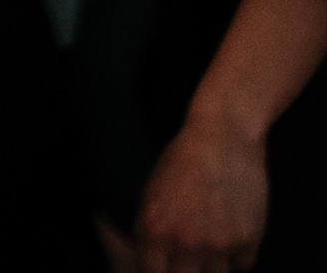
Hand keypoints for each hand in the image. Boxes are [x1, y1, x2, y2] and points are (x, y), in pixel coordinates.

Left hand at [139, 114, 270, 272]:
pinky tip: (232, 230)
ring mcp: (220, 244)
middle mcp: (186, 242)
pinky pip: (243, 264)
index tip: (164, 266)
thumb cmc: (182, 160)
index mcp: (155, 230)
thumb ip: (149, 229)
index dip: (158, 270)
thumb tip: (149, 256)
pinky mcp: (250, 240)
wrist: (223, 138)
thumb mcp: (152, 192)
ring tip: (210, 237)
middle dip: (185, 269)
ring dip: (213, 263)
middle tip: (188, 256)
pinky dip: (238, 253)